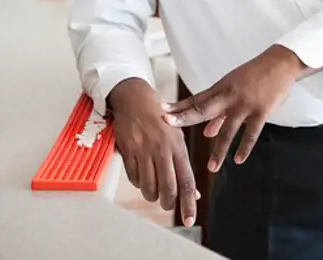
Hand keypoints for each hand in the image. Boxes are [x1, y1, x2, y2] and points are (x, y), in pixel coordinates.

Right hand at [108, 78, 199, 226]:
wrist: (136, 101)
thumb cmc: (160, 122)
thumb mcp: (176, 140)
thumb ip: (183, 167)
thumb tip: (194, 194)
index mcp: (178, 147)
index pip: (186, 181)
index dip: (188, 203)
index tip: (189, 219)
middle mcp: (163, 150)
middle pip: (167, 189)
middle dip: (168, 203)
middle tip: (167, 203)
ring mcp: (144, 151)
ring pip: (149, 188)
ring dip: (151, 195)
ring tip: (153, 189)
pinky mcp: (129, 151)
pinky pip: (134, 179)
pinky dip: (138, 182)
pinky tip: (141, 173)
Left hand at [163, 45, 303, 172]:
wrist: (279, 64)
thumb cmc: (254, 75)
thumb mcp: (233, 86)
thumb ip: (219, 110)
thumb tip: (206, 131)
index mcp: (221, 89)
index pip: (195, 100)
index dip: (178, 108)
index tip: (161, 114)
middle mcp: (229, 96)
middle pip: (203, 111)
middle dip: (185, 120)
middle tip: (170, 133)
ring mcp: (245, 105)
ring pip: (228, 130)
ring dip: (219, 150)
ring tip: (211, 168)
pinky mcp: (261, 111)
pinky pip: (251, 133)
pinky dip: (245, 147)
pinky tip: (238, 160)